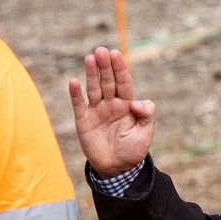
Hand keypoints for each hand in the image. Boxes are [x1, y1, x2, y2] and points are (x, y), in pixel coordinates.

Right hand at [68, 47, 156, 178]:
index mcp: (127, 104)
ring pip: (93, 89)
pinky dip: (75, 94)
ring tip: (90, 58)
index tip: (116, 54)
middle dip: (105, 66)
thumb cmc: (133, 149)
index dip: (120, 68)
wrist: (117, 168)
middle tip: (101, 50)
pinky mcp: (84, 121)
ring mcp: (96, 111)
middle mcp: (111, 104)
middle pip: (107, 81)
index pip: (123, 82)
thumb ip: (147, 114)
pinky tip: (73, 81)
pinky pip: (79, 105)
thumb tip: (135, 102)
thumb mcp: (146, 132)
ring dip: (91, 74)